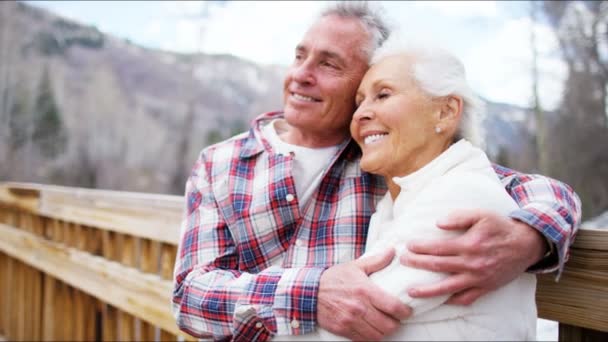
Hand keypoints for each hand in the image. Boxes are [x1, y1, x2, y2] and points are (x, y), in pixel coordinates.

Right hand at [317, 248, 411, 339]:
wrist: (310, 292)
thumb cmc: (334, 279)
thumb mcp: (355, 266)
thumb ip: (377, 261)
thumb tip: (393, 251)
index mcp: (365, 291)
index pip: (393, 307)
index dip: (405, 312)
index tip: (406, 311)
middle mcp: (359, 308)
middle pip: (388, 325)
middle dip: (396, 323)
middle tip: (396, 318)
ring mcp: (351, 321)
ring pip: (378, 335)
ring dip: (384, 331)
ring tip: (385, 324)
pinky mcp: (343, 330)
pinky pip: (364, 340)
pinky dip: (371, 337)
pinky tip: (372, 329)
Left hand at [401, 209, 545, 304]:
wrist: (525, 244)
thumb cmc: (500, 227)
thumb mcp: (481, 214)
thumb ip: (459, 217)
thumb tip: (438, 223)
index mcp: (469, 244)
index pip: (438, 248)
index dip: (420, 247)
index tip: (407, 246)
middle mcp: (472, 264)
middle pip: (438, 266)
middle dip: (417, 264)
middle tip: (403, 261)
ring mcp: (479, 278)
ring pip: (448, 288)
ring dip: (428, 290)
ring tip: (411, 292)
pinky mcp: (486, 288)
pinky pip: (467, 298)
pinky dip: (453, 301)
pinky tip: (440, 301)